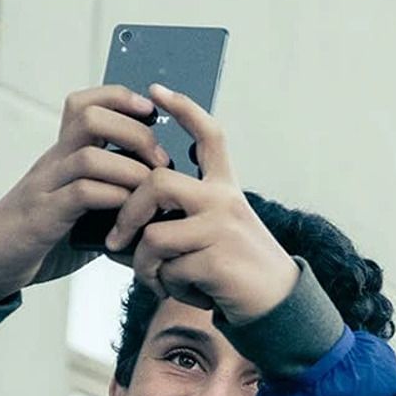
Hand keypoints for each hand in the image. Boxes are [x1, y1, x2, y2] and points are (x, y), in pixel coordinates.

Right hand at [0, 86, 167, 301]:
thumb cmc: (41, 241)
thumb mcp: (79, 211)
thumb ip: (110, 198)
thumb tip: (159, 197)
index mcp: (61, 157)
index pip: (84, 104)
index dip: (119, 98)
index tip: (151, 112)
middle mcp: (52, 165)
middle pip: (89, 117)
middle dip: (134, 131)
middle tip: (161, 160)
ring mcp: (45, 189)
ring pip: (88, 156)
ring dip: (130, 170)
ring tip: (151, 189)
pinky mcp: (42, 219)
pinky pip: (81, 194)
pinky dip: (113, 199)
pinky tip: (128, 214)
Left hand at [105, 84, 298, 323]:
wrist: (278, 305)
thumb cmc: (237, 268)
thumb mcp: (218, 231)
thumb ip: (186, 215)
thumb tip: (134, 219)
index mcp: (225, 189)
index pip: (209, 136)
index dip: (184, 109)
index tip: (157, 90)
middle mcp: (225, 201)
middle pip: (157, 184)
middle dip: (127, 213)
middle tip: (117, 239)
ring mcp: (222, 230)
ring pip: (154, 236)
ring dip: (144, 266)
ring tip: (156, 280)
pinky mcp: (218, 262)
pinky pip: (169, 271)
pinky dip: (167, 287)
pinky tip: (186, 292)